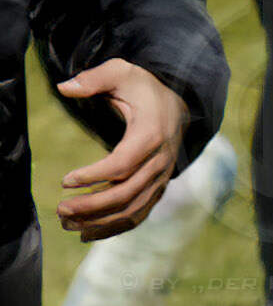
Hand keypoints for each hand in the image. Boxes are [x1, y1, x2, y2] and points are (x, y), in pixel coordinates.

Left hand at [53, 61, 188, 237]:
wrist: (177, 104)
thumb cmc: (143, 88)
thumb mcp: (121, 73)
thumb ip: (94, 79)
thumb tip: (64, 88)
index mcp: (152, 135)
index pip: (123, 164)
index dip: (94, 176)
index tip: (66, 181)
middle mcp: (161, 161)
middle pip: (126, 193)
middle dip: (92, 205)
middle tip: (61, 208)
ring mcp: (161, 178)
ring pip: (133, 209)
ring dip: (100, 221)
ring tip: (68, 223)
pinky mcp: (158, 188)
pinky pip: (139, 214)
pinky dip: (114, 228)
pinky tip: (87, 233)